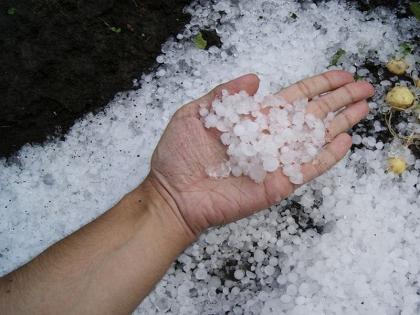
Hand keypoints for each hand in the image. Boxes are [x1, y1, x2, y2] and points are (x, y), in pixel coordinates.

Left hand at [148, 71, 373, 236]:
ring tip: (364, 108)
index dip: (318, 85)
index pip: (293, 98)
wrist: (174, 194)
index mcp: (253, 119)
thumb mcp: (195, 114)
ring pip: (315, 139)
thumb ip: (226, 94)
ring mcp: (276, 161)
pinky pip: (308, 168)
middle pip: (311, 115)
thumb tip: (257, 77)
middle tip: (365, 87)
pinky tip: (345, 141)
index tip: (341, 75)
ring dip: (341, 123)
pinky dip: (327, 156)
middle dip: (339, 100)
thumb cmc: (179, 155)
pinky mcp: (278, 184)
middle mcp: (270, 137)